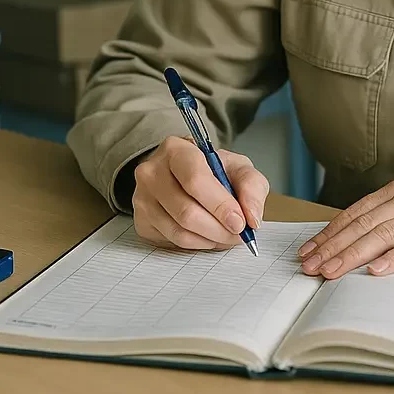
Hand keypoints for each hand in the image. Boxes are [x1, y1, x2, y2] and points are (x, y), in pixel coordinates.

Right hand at [132, 135, 269, 250]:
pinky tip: (209, 235)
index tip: (240, 222)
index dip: (220, 205)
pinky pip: (171, 242)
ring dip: (210, 240)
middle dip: (219, 229)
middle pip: (186, 211)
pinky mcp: (141, 222)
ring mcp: (142, 198)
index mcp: (176, 149)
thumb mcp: (238, 167)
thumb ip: (251, 186)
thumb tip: (252, 217)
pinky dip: (197, 244)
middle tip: (239, 234)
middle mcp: (152, 172)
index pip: (195, 180)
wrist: (184, 174)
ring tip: (227, 235)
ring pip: (178, 231)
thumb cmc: (213, 170)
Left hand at [298, 168, 393, 278]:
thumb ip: (393, 212)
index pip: (356, 213)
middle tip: (308, 266)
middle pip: (363, 225)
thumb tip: (358, 234)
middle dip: (332, 246)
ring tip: (331, 271)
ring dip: (352, 255)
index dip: (330, 232)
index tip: (308, 250)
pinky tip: (375, 271)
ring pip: (382, 235)